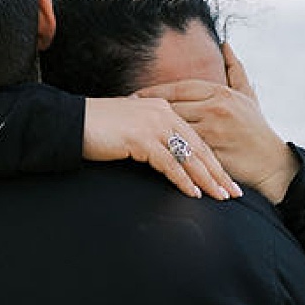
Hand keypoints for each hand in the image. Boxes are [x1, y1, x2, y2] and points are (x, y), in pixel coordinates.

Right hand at [82, 97, 243, 199]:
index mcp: (163, 108)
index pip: (195, 137)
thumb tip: (163, 154)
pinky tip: (193, 193)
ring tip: (219, 196)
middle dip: (217, 172)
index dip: (213, 160)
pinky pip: (169, 163)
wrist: (71, 122)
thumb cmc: (98, 128)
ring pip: (188, 156)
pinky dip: (182, 180)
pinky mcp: (141, 139)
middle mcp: (163, 113)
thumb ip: (150, 135)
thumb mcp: (131, 128)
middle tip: (233, 191)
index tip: (226, 178)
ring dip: (206, 179)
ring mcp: (153, 125)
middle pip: (198, 147)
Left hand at [136, 43, 298, 202]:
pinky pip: (182, 149)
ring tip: (131, 129)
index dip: (156, 90)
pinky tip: (149, 149)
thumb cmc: (257, 129)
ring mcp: (214, 130)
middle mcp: (216, 108)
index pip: (180, 87)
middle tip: (126, 111)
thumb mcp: (248, 95)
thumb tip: (226, 43)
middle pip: (172, 105)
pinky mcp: (211, 152)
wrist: (272, 163)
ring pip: (173, 127)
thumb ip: (235, 69)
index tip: (136, 94)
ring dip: (152, 128)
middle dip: (148, 109)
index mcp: (221, 93)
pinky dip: (165, 149)